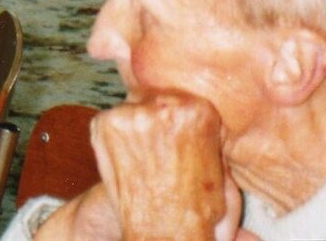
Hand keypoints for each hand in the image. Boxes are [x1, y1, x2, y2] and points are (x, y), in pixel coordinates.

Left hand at [82, 90, 236, 240]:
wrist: (164, 232)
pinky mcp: (104, 124)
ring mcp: (130, 113)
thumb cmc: (198, 207)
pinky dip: (116, 135)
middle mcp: (163, 105)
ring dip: (136, 124)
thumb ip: (211, 136)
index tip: (179, 135)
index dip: (180, 119)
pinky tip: (128, 157)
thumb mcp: (221, 168)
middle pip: (157, 97)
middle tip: (160, 146)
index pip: (185, 100)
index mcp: (198, 111)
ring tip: (146, 156)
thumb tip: (200, 115)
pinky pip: (110, 119)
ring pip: (133, 107)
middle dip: (158, 117)